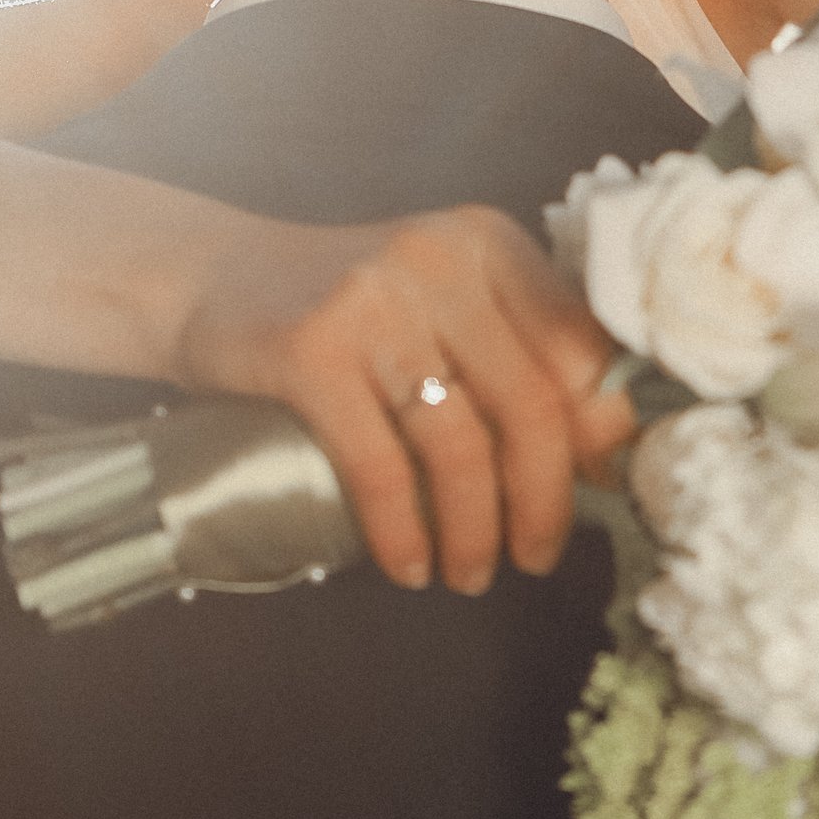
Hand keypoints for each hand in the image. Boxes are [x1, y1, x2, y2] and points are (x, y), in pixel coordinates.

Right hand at [169, 204, 634, 596]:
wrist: (207, 278)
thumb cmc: (345, 309)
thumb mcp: (441, 301)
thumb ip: (517, 352)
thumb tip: (610, 447)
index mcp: (490, 244)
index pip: (580, 350)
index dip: (599, 437)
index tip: (598, 494)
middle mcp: (441, 261)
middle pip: (533, 404)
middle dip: (545, 501)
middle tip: (537, 557)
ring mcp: (373, 302)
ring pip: (460, 443)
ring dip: (475, 530)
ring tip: (470, 574)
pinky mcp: (309, 351)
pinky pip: (380, 467)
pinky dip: (403, 532)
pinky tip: (410, 566)